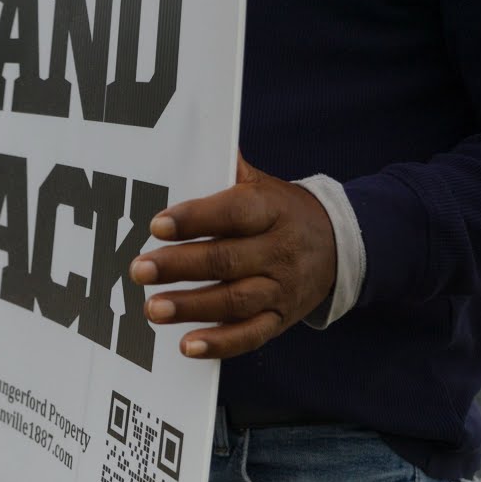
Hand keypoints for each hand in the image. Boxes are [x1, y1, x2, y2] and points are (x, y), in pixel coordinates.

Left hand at [129, 154, 336, 359]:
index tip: (157, 225)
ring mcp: (281, 288)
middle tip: (139, 270)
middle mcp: (278, 251)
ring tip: (153, 309)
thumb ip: (226, 170)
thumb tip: (191, 136)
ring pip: (235, 301)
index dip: (195, 219)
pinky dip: (220, 343)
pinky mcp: (280, 319)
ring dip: (192, 307)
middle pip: (227, 261)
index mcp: (271, 211)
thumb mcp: (262, 185)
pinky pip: (251, 335)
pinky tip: (188, 345)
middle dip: (180, 267)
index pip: (233, 213)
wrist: (341, 245)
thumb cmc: (282, 211)